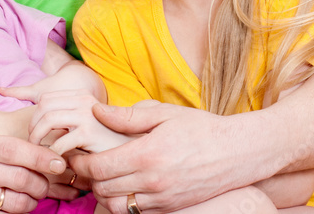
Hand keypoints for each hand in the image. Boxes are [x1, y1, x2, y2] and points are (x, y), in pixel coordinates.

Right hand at [0, 131, 67, 212]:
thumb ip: (18, 146)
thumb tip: (58, 155)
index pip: (14, 150)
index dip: (41, 157)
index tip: (60, 164)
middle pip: (21, 178)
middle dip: (41, 183)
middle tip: (44, 184)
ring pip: (18, 202)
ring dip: (33, 201)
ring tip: (32, 195)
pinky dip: (19, 213)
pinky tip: (17, 204)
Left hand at [24, 89, 132, 154]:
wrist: (135, 147)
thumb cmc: (109, 139)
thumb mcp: (89, 121)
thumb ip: (70, 117)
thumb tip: (42, 121)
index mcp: (83, 95)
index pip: (47, 97)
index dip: (35, 115)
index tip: (35, 133)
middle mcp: (85, 100)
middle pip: (44, 106)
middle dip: (33, 126)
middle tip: (34, 144)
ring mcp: (88, 115)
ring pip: (48, 120)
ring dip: (37, 138)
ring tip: (40, 152)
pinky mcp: (90, 133)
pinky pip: (59, 142)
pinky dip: (52, 154)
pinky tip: (56, 162)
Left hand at [70, 102, 256, 213]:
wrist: (237, 153)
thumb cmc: (201, 129)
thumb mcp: (165, 114)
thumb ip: (128, 116)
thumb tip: (97, 111)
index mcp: (147, 154)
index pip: (99, 167)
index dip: (81, 163)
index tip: (76, 155)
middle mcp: (152, 181)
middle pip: (103, 190)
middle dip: (89, 179)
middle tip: (87, 164)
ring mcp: (162, 199)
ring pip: (116, 207)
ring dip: (105, 194)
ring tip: (105, 177)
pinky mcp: (170, 209)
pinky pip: (136, 213)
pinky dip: (124, 204)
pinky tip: (126, 187)